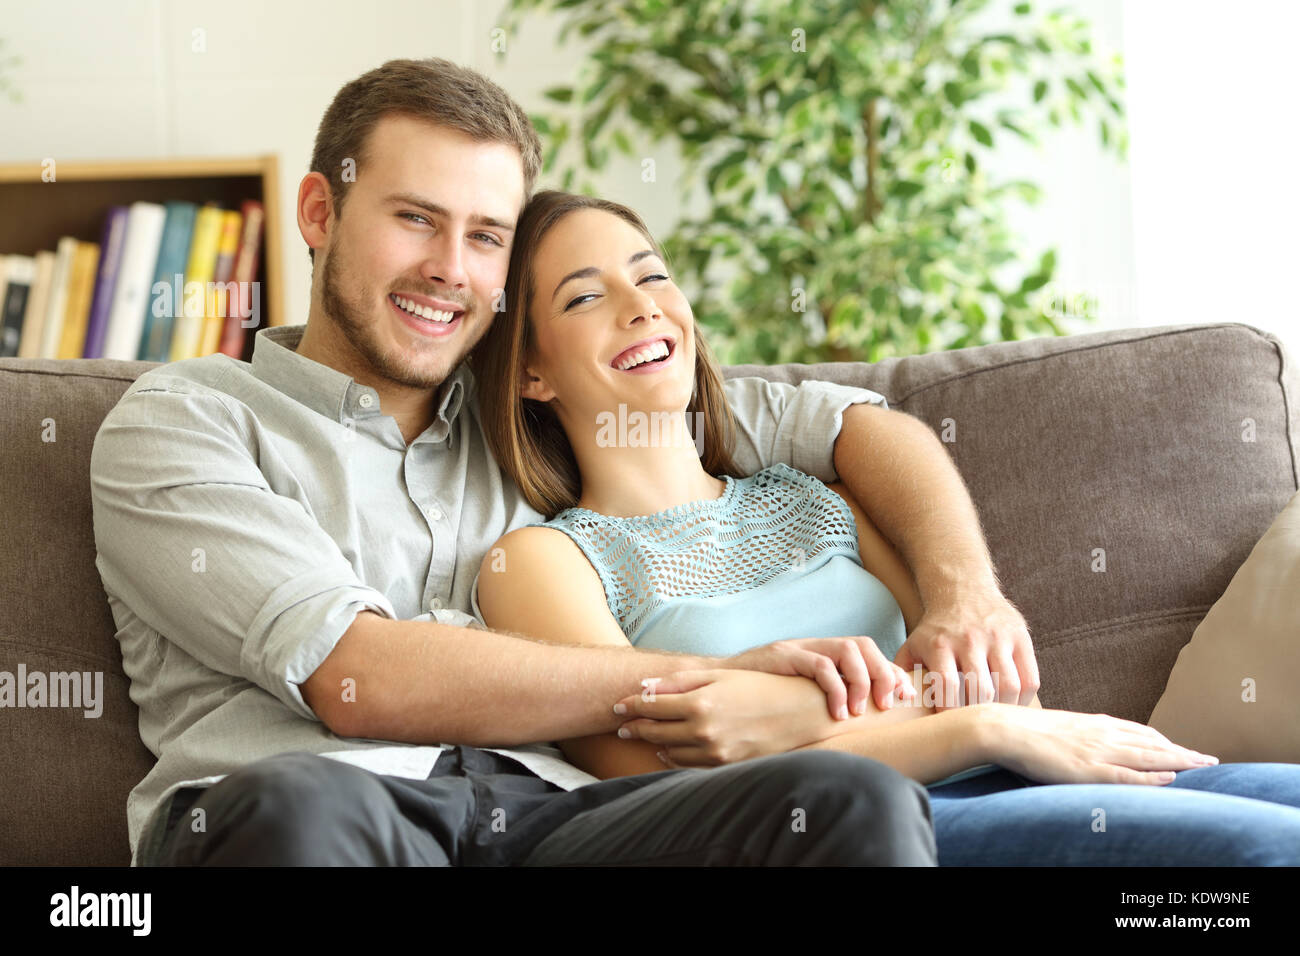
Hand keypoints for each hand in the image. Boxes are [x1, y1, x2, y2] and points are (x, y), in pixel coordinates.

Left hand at [612, 668, 908, 766]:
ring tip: (643, 734)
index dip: (630, 706)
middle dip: (635, 726)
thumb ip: (680, 681)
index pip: (651, 706)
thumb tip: (644, 686)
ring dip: (652, 743)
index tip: (617, 706)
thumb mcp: (720, 675)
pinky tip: (668, 749)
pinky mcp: (724, 766)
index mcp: (700, 702)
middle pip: (654, 731)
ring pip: (668, 751)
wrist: (798, 714)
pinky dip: (673, 758)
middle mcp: (703, 730)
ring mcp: (713, 752)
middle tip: (621, 723)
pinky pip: (688, 766)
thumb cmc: (759, 687)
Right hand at [720, 636, 915, 719]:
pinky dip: (835, 688)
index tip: (904, 697)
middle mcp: (815, 645)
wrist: (717, 683)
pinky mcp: (785, 654)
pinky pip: (820, 664)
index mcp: (824, 653)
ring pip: (847, 650)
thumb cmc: (760, 696)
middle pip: (863, 645)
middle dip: (881, 674)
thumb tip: (862, 721)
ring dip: (860, 681)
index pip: (868, 651)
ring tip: (856, 711)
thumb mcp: (799, 696)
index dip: (890, 671)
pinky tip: (836, 711)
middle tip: (884, 705)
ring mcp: (800, 647)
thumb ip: (826, 698)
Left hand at [895, 588, 1038, 710]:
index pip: (948, 686)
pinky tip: (1010, 702)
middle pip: (981, 690)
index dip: (950, 712)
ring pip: (1009, 687)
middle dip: (977, 714)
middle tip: (974, 723)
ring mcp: (998, 638)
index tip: (949, 724)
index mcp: (941, 644)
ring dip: (1003, 708)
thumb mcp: (913, 645)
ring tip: (993, 715)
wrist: (962, 590)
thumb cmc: (936, 630)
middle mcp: (970, 639)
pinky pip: (1030, 679)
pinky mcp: (1020, 637)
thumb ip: (902, 674)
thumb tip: (900, 702)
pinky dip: (1023, 699)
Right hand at [982, 704, 1219, 784]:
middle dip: (1183, 751)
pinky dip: (1153, 777)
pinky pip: (1129, 775)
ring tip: (1203, 766)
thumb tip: (1087, 739)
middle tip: (1209, 759)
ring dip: (1180, 761)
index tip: (1183, 747)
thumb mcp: (1059, 727)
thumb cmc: (1025, 730)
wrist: (1005, 729)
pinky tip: (1171, 778)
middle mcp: (1103, 734)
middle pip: (1153, 743)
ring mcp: (1098, 751)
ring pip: (1149, 757)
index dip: (1165, 741)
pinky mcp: (1089, 769)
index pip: (1140, 732)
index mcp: (1094, 723)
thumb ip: (1079, 733)